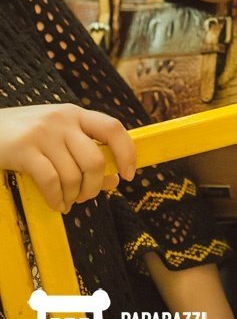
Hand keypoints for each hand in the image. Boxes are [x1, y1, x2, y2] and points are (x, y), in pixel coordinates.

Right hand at [0, 104, 135, 212]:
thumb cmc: (26, 135)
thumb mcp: (59, 137)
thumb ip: (86, 153)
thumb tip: (114, 180)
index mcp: (76, 114)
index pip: (113, 128)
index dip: (127, 152)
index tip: (128, 174)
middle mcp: (63, 120)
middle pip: (94, 160)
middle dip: (94, 186)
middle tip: (85, 197)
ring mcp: (44, 134)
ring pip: (73, 175)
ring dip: (74, 197)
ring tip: (67, 202)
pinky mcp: (24, 150)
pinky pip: (51, 182)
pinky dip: (57, 199)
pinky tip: (56, 204)